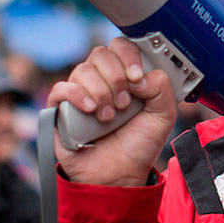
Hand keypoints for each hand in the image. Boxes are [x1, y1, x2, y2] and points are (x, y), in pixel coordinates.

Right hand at [47, 37, 176, 186]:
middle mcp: (101, 80)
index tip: (137, 77)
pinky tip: (91, 111)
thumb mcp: (162, 116)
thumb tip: (140, 75)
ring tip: (109, 117)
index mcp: (125, 76)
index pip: (121, 47)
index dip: (129, 56)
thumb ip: (161, 88)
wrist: (119, 175)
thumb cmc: (138, 145)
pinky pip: (61, 89)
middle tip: (124, 103)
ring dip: (101, 92)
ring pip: (83, 70)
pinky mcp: (61, 109)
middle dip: (116, 76)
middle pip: (101, 54)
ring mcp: (80, 93)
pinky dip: (77, 95)